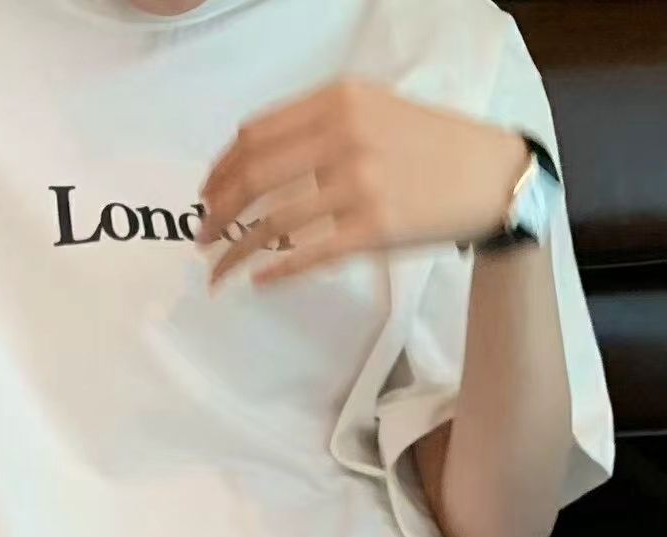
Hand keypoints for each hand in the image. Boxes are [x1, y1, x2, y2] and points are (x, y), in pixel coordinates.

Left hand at [198, 81, 529, 284]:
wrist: (491, 176)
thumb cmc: (428, 146)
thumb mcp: (372, 110)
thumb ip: (315, 126)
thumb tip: (251, 161)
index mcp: (336, 101)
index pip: (254, 136)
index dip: (219, 171)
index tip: (205, 196)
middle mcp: (344, 136)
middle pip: (253, 177)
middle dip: (215, 212)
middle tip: (200, 238)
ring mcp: (359, 184)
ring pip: (273, 221)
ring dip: (235, 251)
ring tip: (217, 271)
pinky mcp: (374, 229)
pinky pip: (307, 254)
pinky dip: (274, 270)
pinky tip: (258, 281)